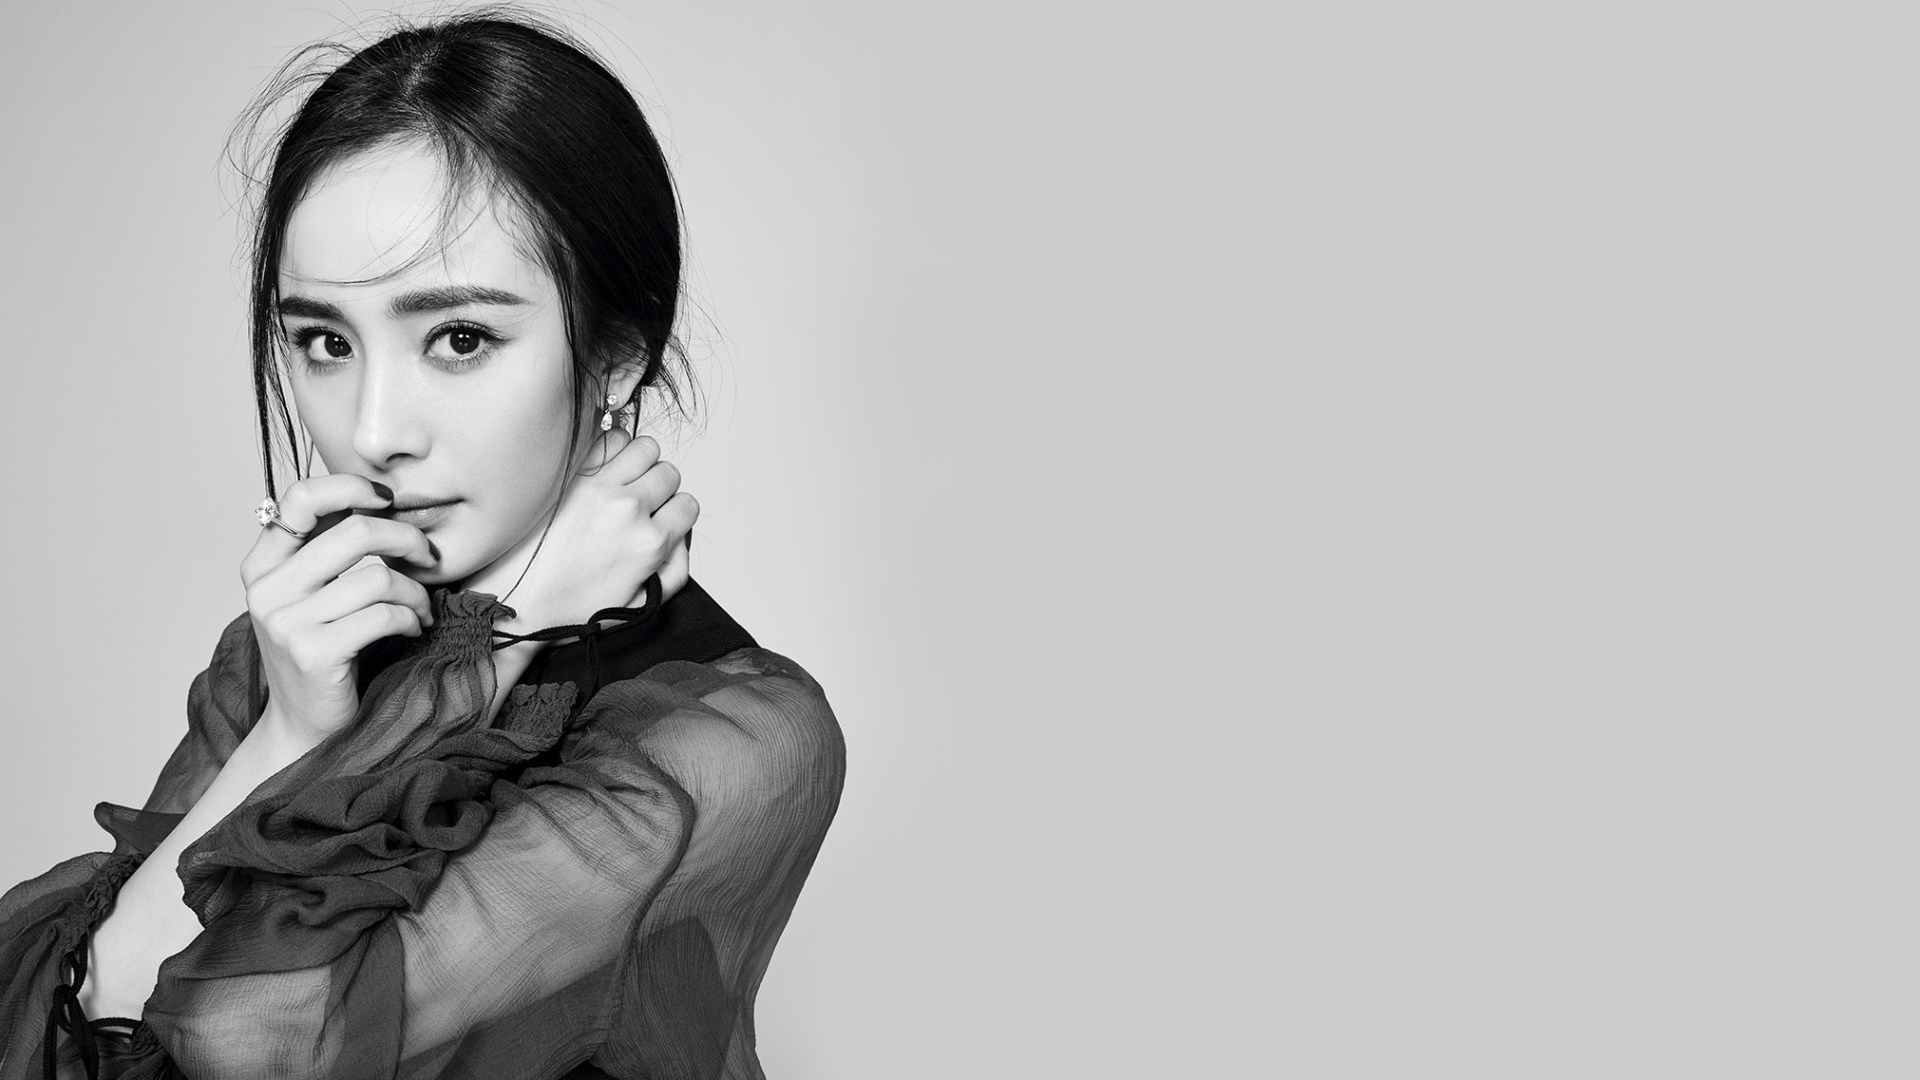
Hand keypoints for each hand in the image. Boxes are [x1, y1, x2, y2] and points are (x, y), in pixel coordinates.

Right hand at [240, 475, 438, 743]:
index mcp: (262, 565)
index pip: (299, 499)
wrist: (304, 724)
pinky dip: (412, 618)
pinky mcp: (314, 653)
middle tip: (428, 558)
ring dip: (416, 591)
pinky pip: (384, 615)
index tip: (388, 499)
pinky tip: (412, 628)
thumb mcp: (312, 593)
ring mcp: (287, 622)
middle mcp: (267, 590)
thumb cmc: (322, 649)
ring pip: (379, 576)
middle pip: (356, 532)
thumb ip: (329, 549)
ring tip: (420, 607)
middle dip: (408, 540)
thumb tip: (383, 498)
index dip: (350, 487)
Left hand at [458, 428, 697, 644]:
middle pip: (669, 473)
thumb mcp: (637, 605)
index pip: (688, 506)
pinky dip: (610, 448)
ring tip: (622, 482)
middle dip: (660, 489)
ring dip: (639, 463)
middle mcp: (627, 509)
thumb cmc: (567, 609)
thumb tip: (681, 538)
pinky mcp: (568, 473)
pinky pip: (608, 438)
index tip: (660, 523)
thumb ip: (674, 572)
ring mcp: (596, 486)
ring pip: (645, 448)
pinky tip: (600, 470)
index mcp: (648, 543)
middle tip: (640, 505)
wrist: (512, 603)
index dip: (676, 516)